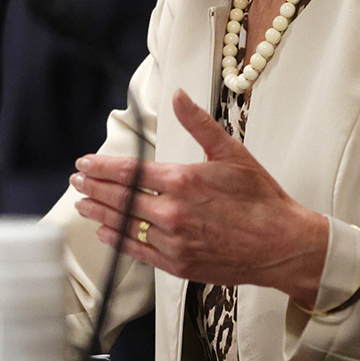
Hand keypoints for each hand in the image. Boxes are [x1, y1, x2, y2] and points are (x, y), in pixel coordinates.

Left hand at [71, 89, 328, 304]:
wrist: (282, 244)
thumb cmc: (261, 199)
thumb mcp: (232, 152)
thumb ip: (198, 124)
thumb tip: (178, 96)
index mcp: (183, 181)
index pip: (129, 172)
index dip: (101, 168)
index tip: (85, 164)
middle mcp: (173, 212)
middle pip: (120, 199)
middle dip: (94, 188)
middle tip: (77, 182)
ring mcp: (174, 242)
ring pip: (124, 225)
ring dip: (100, 213)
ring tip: (83, 205)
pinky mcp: (179, 265)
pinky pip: (139, 252)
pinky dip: (119, 240)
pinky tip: (107, 232)